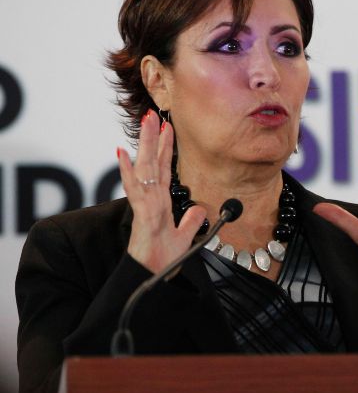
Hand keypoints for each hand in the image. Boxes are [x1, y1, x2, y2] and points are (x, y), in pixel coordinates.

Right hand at [117, 110, 206, 273]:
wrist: (152, 279)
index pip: (164, 169)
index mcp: (161, 202)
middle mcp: (152, 200)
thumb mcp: (184, 238)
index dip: (166, 148)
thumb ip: (190, 222)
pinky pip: (136, 191)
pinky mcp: (142, 216)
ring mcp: (145, 206)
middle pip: (152, 163)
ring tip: (146, 123)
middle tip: (153, 113)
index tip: (168, 126)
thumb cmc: (162, 261)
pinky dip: (128, 172)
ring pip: (145, 170)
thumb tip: (199, 210)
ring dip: (145, 146)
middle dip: (153, 138)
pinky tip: (123, 154)